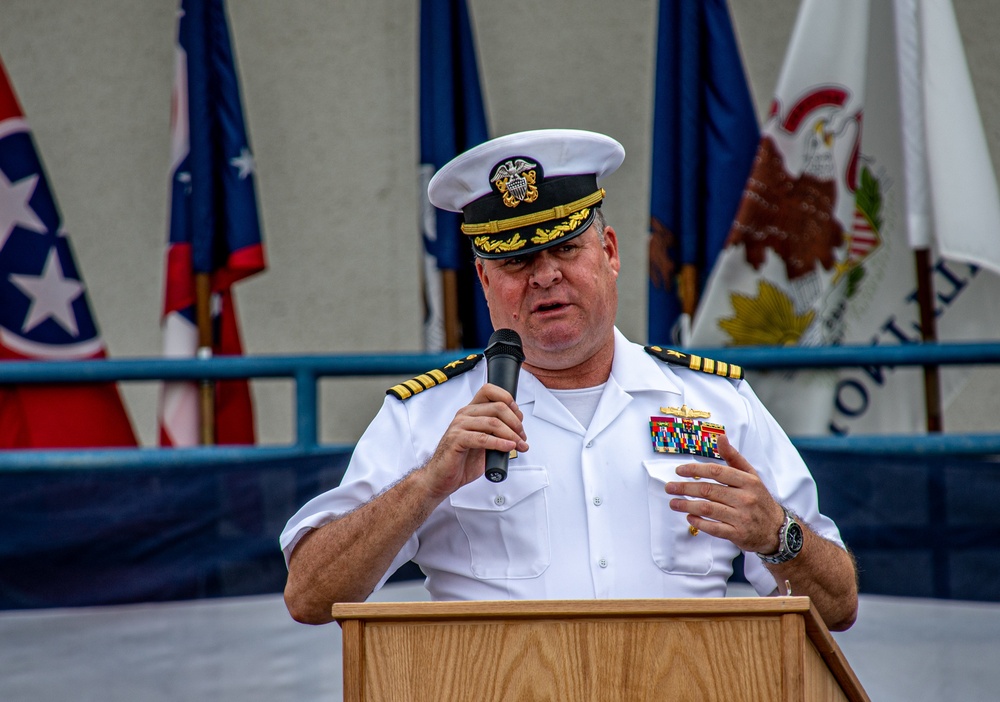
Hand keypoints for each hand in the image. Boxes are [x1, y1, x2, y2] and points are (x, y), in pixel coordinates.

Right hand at [419, 383, 528, 498]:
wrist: (442, 477)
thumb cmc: (462, 460)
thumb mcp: (484, 442)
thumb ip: (497, 432)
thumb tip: (518, 429)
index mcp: (471, 411)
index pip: (490, 390)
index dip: (508, 400)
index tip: (519, 417)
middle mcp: (465, 414)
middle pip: (497, 407)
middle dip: (516, 422)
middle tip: (522, 436)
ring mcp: (459, 426)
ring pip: (493, 422)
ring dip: (511, 435)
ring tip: (519, 445)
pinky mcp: (456, 440)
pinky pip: (482, 438)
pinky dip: (499, 443)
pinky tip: (508, 447)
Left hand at [664, 434, 783, 553]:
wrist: (777, 530)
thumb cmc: (759, 499)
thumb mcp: (750, 476)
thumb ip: (733, 457)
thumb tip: (720, 436)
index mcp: (747, 481)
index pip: (716, 472)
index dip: (695, 470)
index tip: (679, 471)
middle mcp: (745, 498)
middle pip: (709, 490)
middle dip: (685, 488)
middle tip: (669, 487)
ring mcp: (742, 517)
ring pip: (708, 509)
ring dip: (687, 505)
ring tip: (673, 503)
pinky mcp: (738, 534)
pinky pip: (714, 528)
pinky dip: (699, 522)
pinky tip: (689, 518)